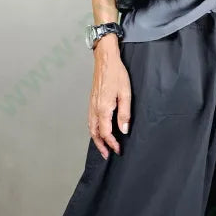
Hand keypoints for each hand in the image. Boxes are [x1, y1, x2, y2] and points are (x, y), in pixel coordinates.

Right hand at [88, 40, 130, 157]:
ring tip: (103, 146)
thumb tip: (124, 130)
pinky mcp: (91, 101)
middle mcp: (94, 109)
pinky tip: (98, 130)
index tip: (118, 150)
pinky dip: (93, 129)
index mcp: (103, 109)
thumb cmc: (117, 74)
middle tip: (107, 155)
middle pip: (95, 133)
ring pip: (91, 127)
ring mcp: (91, 105)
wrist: (105, 60)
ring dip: (96, 139)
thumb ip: (124, 114)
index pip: (106, 133)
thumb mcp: (126, 94)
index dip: (112, 143)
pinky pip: (90, 120)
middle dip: (100, 146)